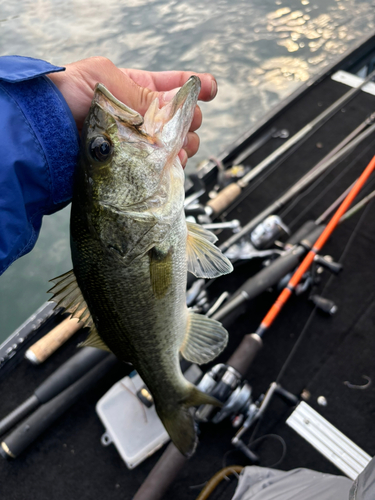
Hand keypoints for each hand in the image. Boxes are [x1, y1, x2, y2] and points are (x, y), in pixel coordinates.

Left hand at [48, 57, 216, 166]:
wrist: (46, 134)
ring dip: (185, 142)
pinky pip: (162, 164)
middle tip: (192, 121)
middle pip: (177, 118)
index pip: (168, 86)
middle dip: (191, 118)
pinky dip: (174, 161)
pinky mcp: (134, 167)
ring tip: (183, 144)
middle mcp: (137, 118)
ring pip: (174, 143)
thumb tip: (168, 106)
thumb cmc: (67, 97)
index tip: (210, 88)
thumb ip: (142, 91)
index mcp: (131, 89)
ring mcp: (137, 144)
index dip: (192, 85)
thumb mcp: (106, 78)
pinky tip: (176, 159)